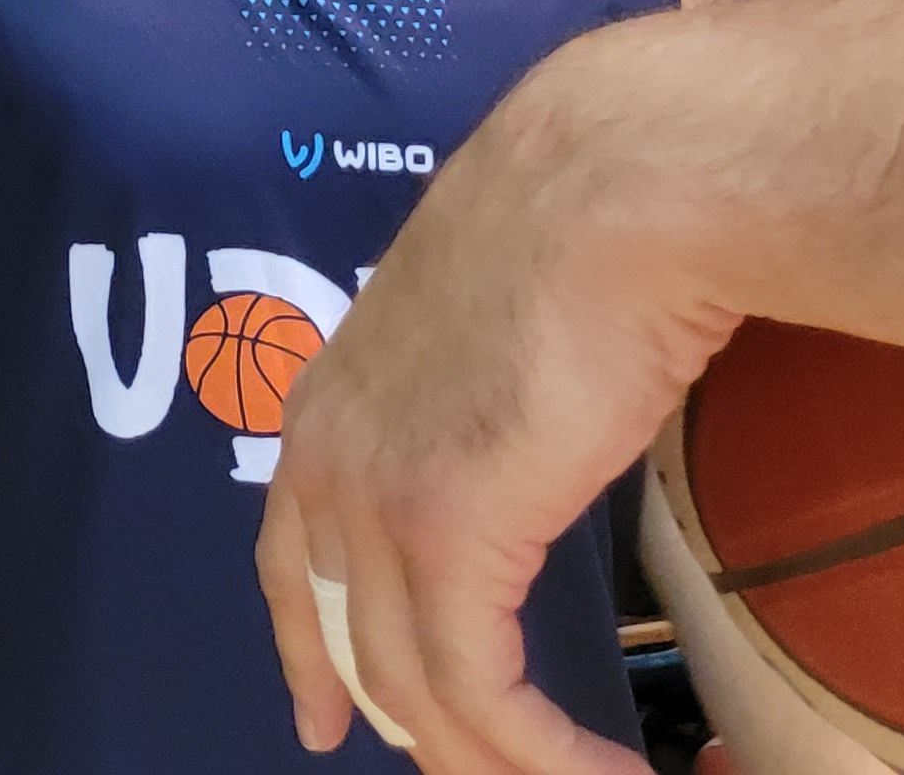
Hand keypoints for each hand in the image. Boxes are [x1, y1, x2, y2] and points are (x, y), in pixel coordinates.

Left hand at [254, 82, 732, 774]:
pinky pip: (479, 688)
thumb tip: (521, 414)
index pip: (289, 560)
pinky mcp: (448, 530)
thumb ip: (471, 384)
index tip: (322, 720)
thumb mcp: (483, 319)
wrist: (614, 187)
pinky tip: (597, 774)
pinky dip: (537, 750)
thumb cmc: (575, 226)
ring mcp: (376, 496)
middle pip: (345, 636)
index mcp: (328, 401)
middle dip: (410, 722)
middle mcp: (327, 456)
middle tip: (475, 773)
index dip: (305, 650)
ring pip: (417, 683)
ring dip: (497, 757)